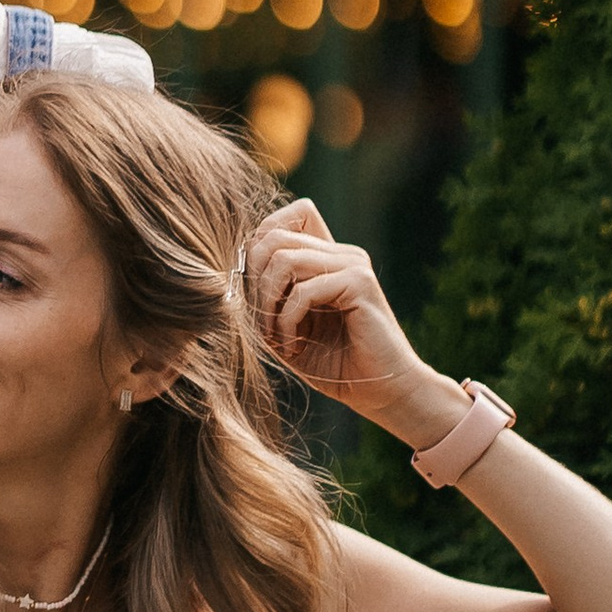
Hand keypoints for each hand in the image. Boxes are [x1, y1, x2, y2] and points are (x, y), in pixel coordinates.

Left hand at [244, 200, 463, 445]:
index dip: (255, 249)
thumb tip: (232, 271)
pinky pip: (303, 291)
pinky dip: (287, 321)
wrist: (380, 392)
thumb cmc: (332, 363)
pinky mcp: (359, 283)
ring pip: (283, 259)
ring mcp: (352, 264)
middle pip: (273, 236)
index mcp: (325, 257)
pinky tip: (292, 346)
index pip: (283, 219)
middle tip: (260, 322)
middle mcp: (340, 253)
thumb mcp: (285, 326)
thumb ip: (265, 297)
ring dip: (267, 303)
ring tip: (274, 336)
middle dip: (253, 282)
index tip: (252, 295)